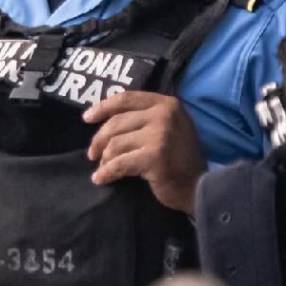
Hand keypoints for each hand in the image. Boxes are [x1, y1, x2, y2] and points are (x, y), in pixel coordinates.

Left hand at [83, 91, 205, 214]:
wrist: (199, 187)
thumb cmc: (179, 158)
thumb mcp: (168, 127)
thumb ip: (144, 117)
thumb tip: (105, 118)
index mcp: (167, 103)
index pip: (126, 99)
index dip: (103, 107)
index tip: (86, 118)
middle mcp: (164, 114)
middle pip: (117, 122)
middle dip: (99, 140)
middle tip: (92, 154)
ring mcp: (160, 135)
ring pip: (115, 144)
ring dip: (105, 158)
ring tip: (104, 167)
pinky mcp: (154, 156)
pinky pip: (119, 163)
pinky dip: (106, 172)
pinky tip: (100, 178)